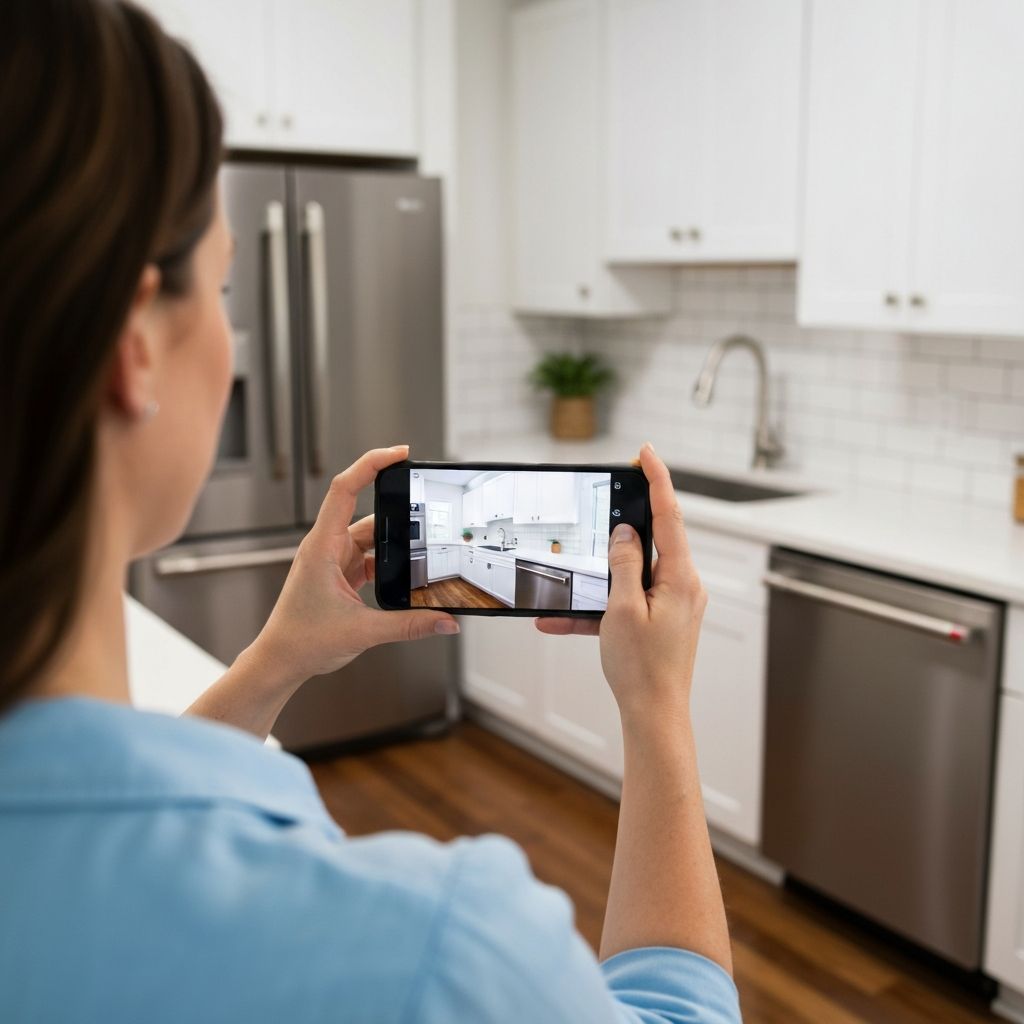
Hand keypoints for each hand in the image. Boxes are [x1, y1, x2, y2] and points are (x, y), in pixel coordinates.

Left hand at [249, 445, 458, 687]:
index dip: (372, 464)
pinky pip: (369, 556)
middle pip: (368, 512)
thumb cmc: (302, 641)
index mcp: (322, 547)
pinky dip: (388, 561)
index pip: (345, 488)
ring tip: (421, 548)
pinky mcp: (339, 573)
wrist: (280, 661)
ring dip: (394, 543)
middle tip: (425, 502)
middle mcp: (326, 546)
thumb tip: (446, 622)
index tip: (399, 453)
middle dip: (397, 508)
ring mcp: (332, 559)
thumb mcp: (362, 632)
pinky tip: (405, 573)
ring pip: (372, 537)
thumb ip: (409, 625)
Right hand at [536, 443, 705, 728]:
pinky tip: (562, 621)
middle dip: (620, 529)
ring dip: (598, 582)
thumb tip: (625, 533)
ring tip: (565, 599)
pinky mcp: (662, 619)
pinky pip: (627, 601)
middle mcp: (683, 586)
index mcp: (680, 578)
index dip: (656, 479)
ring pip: (632, 575)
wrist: (654, 715)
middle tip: (604, 505)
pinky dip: (599, 608)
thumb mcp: (622, 609)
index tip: (645, 453)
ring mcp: (674, 603)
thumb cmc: (642, 669)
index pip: (669, 515)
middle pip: (652, 540)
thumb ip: (624, 564)